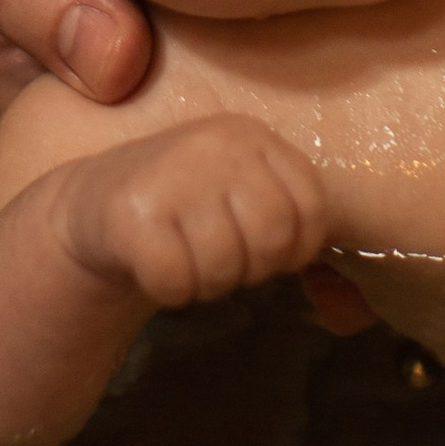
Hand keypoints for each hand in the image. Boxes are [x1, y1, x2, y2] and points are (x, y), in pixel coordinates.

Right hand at [57, 117, 329, 310]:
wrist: (93, 207)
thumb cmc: (188, 210)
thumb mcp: (244, 196)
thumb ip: (294, 228)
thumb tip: (351, 307)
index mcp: (254, 137)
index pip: (312, 211)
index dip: (294, 249)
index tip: (261, 249)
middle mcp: (217, 144)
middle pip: (274, 240)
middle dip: (249, 268)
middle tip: (217, 256)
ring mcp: (172, 174)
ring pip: (225, 267)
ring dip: (206, 282)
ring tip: (184, 256)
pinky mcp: (132, 214)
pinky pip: (177, 282)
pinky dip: (169, 290)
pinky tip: (153, 264)